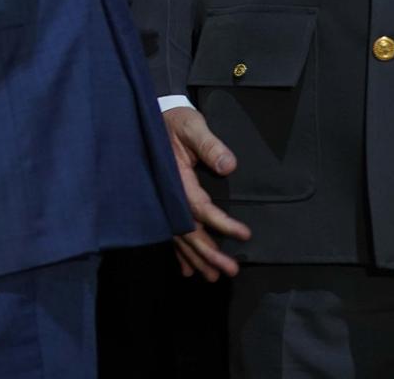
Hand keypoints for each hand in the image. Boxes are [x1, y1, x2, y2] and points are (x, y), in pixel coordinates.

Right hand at [164, 106, 249, 280]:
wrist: (150, 117)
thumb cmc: (174, 121)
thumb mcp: (191, 126)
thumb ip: (209, 144)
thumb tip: (228, 166)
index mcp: (174, 177)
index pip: (199, 206)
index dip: (221, 222)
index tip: (243, 234)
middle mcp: (166, 193)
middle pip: (186, 230)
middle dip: (207, 252)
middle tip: (229, 270)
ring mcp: (161, 199)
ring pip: (178, 236)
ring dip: (195, 257)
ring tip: (211, 276)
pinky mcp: (162, 201)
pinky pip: (169, 230)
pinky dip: (178, 251)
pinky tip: (185, 267)